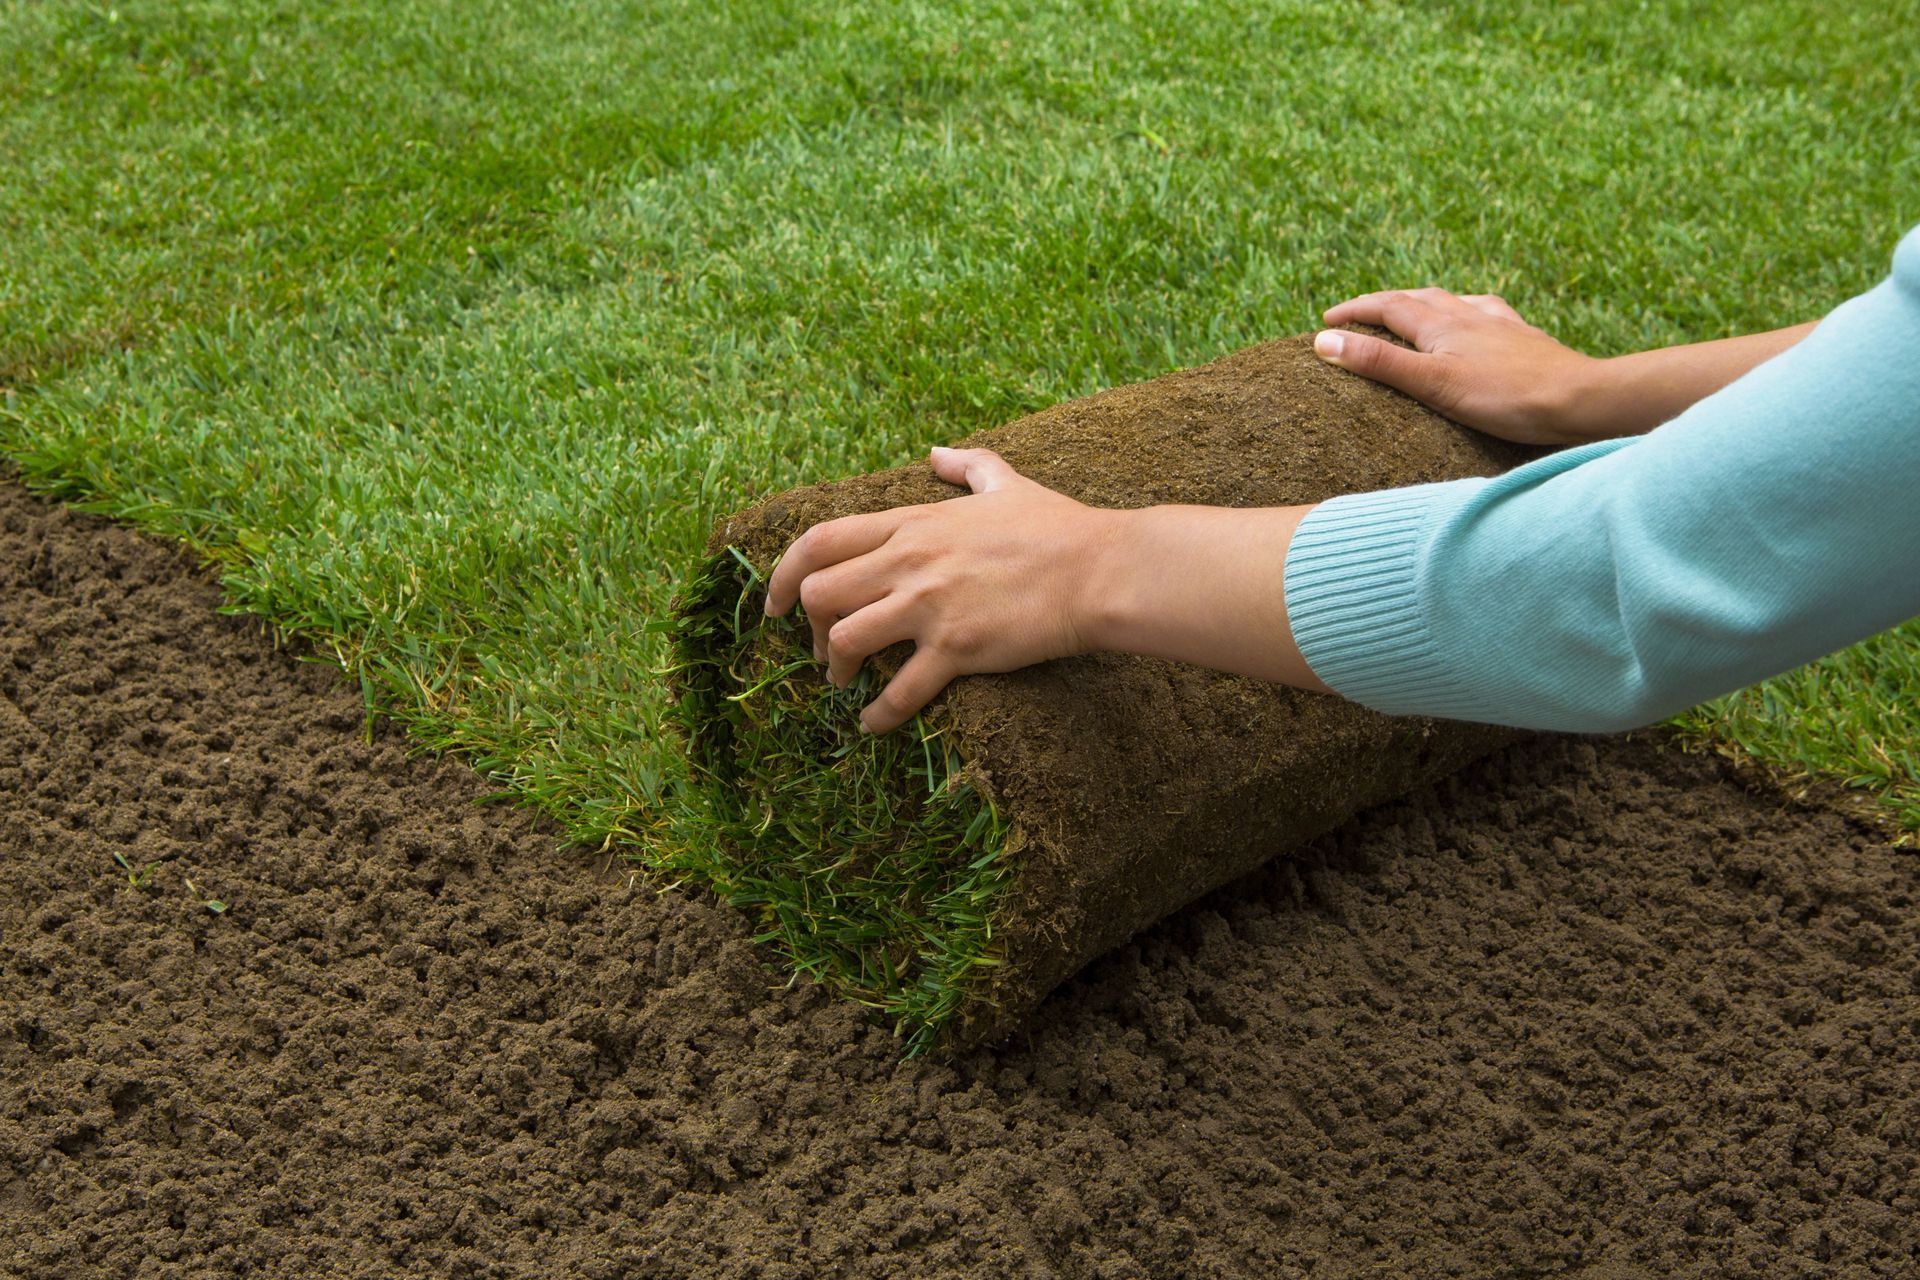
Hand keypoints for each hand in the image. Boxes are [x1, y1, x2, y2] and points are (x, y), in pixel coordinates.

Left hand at [763, 447, 1116, 733]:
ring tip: (846, 684)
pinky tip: (875, 725)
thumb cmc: (1059, 528)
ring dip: (835, 668)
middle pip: (821, 593)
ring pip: (845, 638)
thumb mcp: (1007, 483)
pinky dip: (877, 715)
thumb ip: (967, 465)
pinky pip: (898, 692)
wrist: (1101, 570)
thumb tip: (937, 451)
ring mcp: (930, 606)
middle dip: (809, 628)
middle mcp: (911, 561)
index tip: (775, 602)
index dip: (784, 573)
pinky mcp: (957, 648)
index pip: (821, 540)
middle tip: (821, 651)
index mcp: (914, 522)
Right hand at [1315, 288, 1605, 444]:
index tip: (1326, 321)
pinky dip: (1465, 312)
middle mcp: (1468, 314)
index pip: (1386, 307)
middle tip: (1358, 314)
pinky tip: (1476, 317)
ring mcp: (1498, 324)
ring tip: (1410, 310)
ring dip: (1422, 303)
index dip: (1354, 312)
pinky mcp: (1523, 338)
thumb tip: (1324, 340)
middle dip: (1382, 304)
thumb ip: (1377, 363)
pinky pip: (1486, 314)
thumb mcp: (1430, 383)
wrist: (1577, 399)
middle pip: (1416, 298)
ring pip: (1451, 302)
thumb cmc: (1504, 396)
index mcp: (1440, 324)